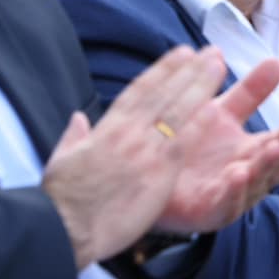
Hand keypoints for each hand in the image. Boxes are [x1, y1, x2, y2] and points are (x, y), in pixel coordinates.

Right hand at [42, 45, 234, 269]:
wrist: (62, 227)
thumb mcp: (61, 159)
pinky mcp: (157, 173)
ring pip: (177, 110)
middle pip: (163, 93)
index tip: (180, 54)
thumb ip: (74, 135)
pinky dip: (198, 122)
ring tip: (218, 64)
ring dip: (200, 84)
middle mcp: (127, 133)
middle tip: (209, 51)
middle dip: (188, 69)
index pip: (139, 91)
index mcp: (105, 128)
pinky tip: (215, 106)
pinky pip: (182, 142)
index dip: (162, 70)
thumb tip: (78, 118)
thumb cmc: (59, 201)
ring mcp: (143, 150)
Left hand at [154, 57, 278, 233]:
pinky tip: (238, 172)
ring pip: (254, 186)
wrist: (143, 173)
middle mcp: (245, 176)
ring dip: (265, 167)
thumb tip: (277, 61)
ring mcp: (227, 197)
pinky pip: (225, 206)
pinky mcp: (205, 215)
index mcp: (251, 153)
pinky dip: (235, 192)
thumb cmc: (186, 144)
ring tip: (274, 147)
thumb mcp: (220, 112)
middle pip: (274, 167)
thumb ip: (250, 92)